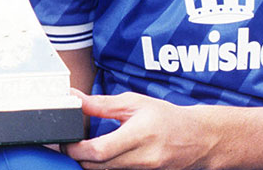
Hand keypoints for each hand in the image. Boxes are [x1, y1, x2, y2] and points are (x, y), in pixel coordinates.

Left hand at [65, 92, 215, 169]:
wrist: (197, 138)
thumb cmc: (166, 118)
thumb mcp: (135, 103)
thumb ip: (102, 104)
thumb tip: (75, 99)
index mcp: (139, 134)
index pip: (100, 150)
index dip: (76, 149)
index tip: (65, 141)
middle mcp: (142, 157)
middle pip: (98, 166)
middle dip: (78, 157)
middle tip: (69, 144)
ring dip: (90, 162)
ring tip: (85, 147)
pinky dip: (105, 166)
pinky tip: (103, 155)